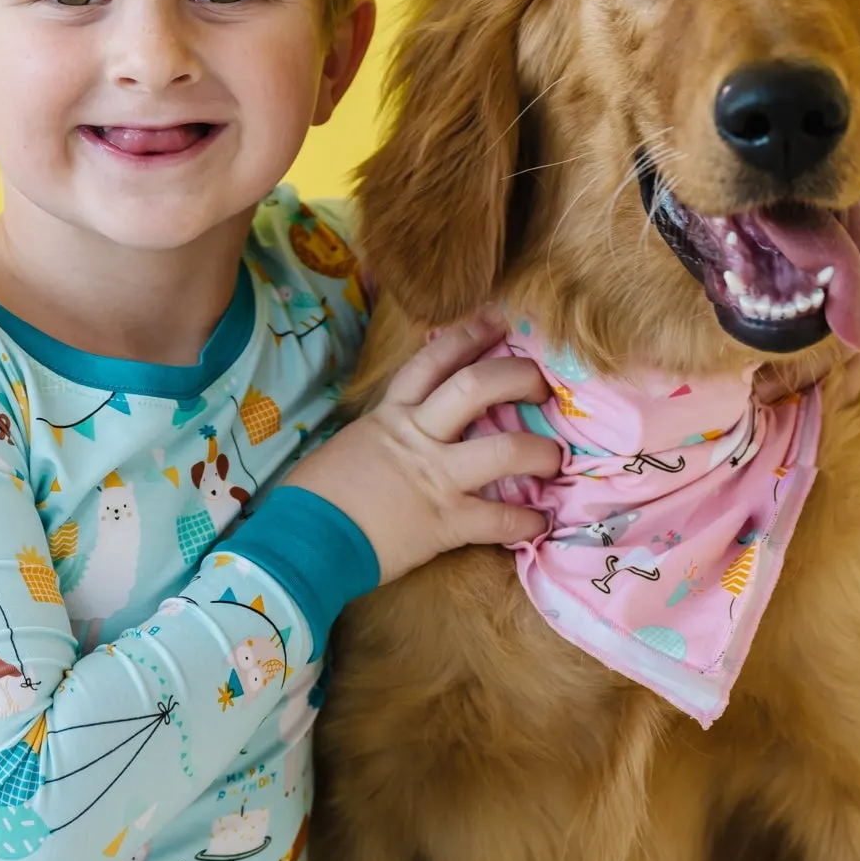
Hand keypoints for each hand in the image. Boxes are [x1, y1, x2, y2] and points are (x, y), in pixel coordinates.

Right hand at [286, 311, 559, 582]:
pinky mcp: (445, 522)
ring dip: (540, 452)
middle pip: (476, 387)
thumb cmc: (315, 497)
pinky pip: (499, 518)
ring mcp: (435, 478)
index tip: (497, 321)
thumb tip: (396, 437)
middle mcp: (418, 437)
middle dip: (518, 378)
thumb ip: (381, 435)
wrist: (304, 540)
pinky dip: (526, 520)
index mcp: (391, 416)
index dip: (468, 336)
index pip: (433, 360)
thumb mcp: (348, 447)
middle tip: (541, 385)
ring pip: (504, 449)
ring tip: (555, 457)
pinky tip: (542, 521)